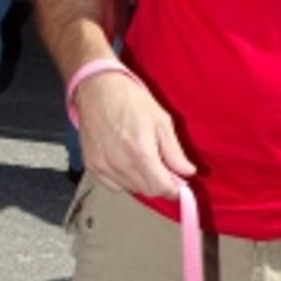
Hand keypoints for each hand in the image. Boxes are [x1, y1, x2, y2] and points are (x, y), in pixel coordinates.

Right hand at [77, 68, 193, 198]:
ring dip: (143, 182)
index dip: (174, 190)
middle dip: (160, 185)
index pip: (161, 187)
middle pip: (147, 191)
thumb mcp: (161, 121)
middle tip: (165, 172)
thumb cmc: (129, 100)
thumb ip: (175, 152)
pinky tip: (128, 164)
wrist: (98, 89)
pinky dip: (124, 181)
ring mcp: (103, 166)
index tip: (179, 187)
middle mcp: (120, 163)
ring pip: (131, 189)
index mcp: (140, 152)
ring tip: (145, 163)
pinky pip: (113, 186)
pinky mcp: (92, 166)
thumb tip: (187, 171)